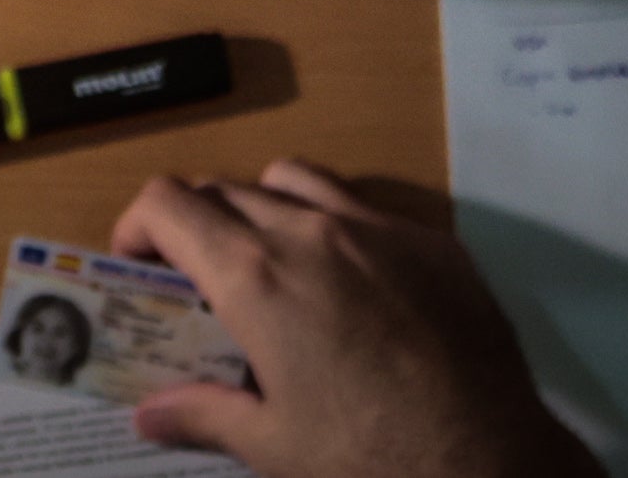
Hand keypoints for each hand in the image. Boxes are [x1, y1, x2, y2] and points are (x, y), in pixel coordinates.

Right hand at [109, 159, 597, 477]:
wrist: (489, 459)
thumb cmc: (366, 457)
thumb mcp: (272, 446)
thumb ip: (202, 414)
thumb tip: (146, 413)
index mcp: (253, 276)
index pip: (169, 203)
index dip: (138, 225)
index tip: (138, 262)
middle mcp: (308, 230)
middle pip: (225, 188)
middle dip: (196, 223)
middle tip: (197, 278)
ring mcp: (376, 226)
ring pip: (294, 178)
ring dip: (264, 205)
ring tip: (270, 260)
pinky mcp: (432, 240)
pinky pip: (367, 206)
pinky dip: (338, 225)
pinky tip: (355, 283)